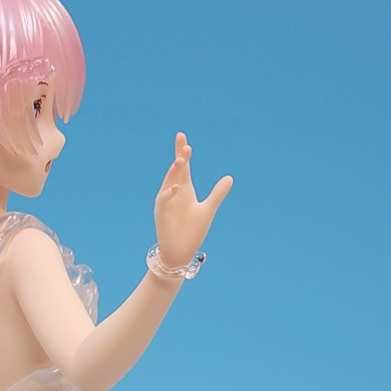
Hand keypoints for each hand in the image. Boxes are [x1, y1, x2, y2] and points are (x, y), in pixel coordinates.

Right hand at [153, 132, 232, 270]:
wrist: (181, 252)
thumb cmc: (192, 232)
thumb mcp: (208, 210)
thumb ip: (217, 193)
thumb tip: (229, 178)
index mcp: (185, 189)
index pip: (183, 167)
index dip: (182, 152)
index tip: (182, 137)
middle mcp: (174, 193)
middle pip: (176, 170)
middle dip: (179, 156)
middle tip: (183, 142)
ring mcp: (166, 202)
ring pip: (168, 182)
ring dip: (174, 171)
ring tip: (181, 160)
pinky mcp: (161, 214)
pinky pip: (163, 200)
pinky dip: (169, 193)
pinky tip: (177, 187)